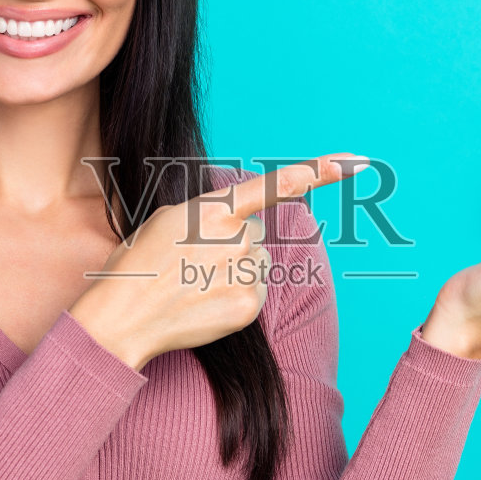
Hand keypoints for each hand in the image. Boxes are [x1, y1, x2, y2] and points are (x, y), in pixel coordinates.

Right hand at [69, 153, 371, 369]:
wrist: (122, 316)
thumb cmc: (138, 265)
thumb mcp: (168, 222)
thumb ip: (209, 215)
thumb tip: (242, 225)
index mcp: (213, 209)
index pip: (276, 186)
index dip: (320, 172)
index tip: (358, 163)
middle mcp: (236, 237)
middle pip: (254, 236)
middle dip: (232, 247)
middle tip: (191, 264)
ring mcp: (245, 272)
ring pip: (257, 265)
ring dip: (234, 273)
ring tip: (193, 285)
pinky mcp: (250, 305)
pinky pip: (257, 294)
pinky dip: (237, 299)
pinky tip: (205, 303)